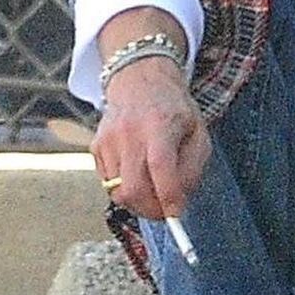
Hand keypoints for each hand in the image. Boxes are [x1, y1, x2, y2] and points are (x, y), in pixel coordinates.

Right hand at [91, 56, 210, 219]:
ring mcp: (108, 140)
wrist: (139, 80)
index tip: (177, 213)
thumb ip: (192, 167)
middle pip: (132, 188)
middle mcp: (129, 133)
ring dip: (138, 201)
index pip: (161, 169)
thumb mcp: (198, 131)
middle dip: (150, 210)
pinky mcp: (96, 147)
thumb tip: (180, 201)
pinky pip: (108, 183)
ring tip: (153, 188)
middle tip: (165, 212)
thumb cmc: (174, 109)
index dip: (168, 197)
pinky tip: (137, 171)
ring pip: (117, 192)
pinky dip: (124, 187)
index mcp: (159, 125)